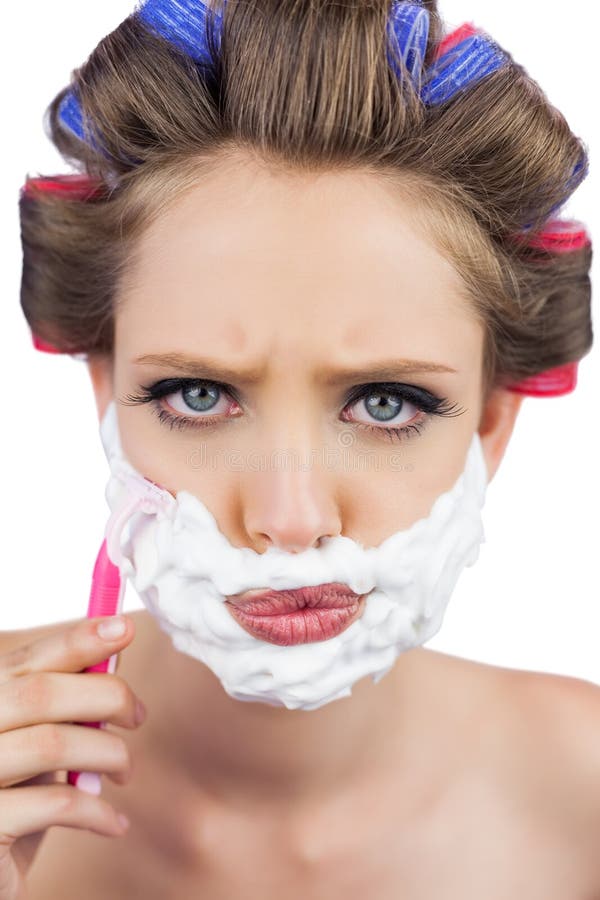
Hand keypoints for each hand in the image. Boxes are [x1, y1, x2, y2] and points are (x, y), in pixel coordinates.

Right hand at [0, 615, 144, 898]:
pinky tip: (114, 823)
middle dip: (106, 695)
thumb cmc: (16, 805)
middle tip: (138, 715)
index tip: (123, 628)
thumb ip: (61, 710)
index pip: (27, 661)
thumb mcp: (36, 749)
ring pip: (52, 744)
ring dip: (108, 754)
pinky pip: (56, 803)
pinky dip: (97, 812)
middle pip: (40, 694)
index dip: (77, 641)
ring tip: (126, 770)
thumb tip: (112, 663)